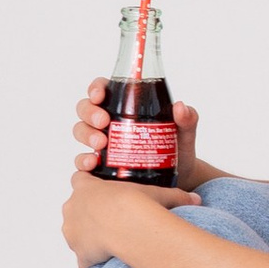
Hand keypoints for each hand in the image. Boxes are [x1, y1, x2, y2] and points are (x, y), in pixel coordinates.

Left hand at [61, 169, 197, 267]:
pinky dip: (93, 264)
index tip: (103, 194)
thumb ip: (176, 195)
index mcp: (85, 187)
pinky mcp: (79, 253)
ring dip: (89, 238)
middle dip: (90, 214)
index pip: (79, 180)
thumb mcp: (160, 194)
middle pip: (76, 208)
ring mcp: (71, 231)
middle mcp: (72, 207)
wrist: (130, 229)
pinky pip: (84, 261)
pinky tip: (107, 267)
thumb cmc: (141, 205)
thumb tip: (196, 198)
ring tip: (113, 243)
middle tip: (112, 221)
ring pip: (77, 233)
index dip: (90, 186)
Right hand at [74, 79, 203, 183]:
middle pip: (86, 109)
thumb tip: (180, 107)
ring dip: (86, 135)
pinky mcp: (101, 164)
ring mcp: (102, 143)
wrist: (178, 178)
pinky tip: (93, 164)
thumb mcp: (185, 132)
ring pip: (81, 131)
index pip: (103, 90)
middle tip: (104, 122)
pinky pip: (82, 160)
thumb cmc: (177, 148)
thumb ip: (187, 118)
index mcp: (126, 106)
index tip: (100, 96)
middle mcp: (110, 122)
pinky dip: (83, 161)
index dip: (96, 89)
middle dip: (90, 113)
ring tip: (101, 144)